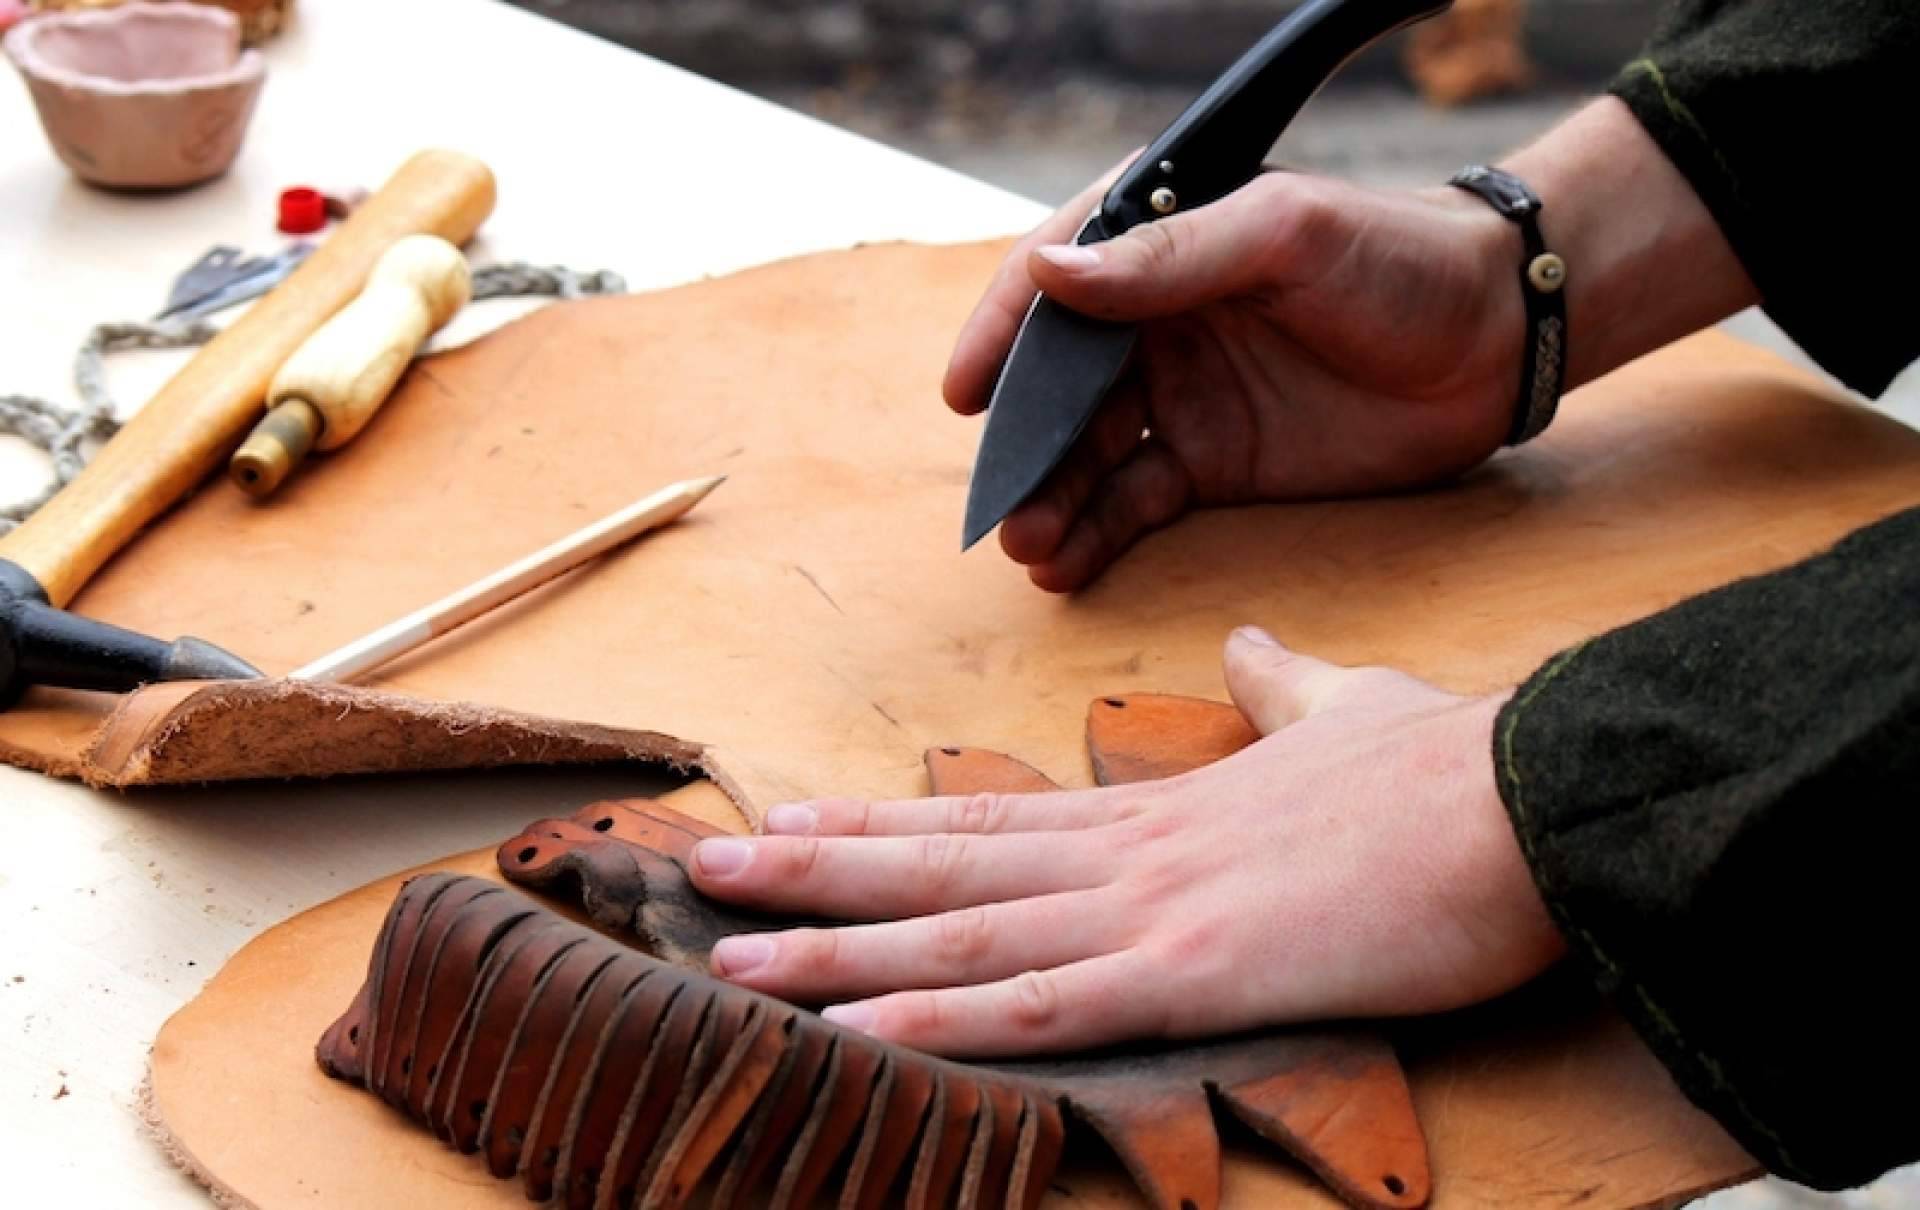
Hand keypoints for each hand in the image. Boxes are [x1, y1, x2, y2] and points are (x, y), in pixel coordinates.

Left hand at [688, 627, 1566, 1058]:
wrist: (1534, 789)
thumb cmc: (1451, 767)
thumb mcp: (1345, 711)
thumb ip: (1278, 685)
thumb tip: (1248, 648)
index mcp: (1158, 809)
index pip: (987, 812)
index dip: (882, 822)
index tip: (794, 817)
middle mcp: (1128, 852)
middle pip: (942, 862)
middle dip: (815, 871)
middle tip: (698, 868)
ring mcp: (1154, 909)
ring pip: (963, 933)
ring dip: (840, 950)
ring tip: (730, 952)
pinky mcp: (1199, 973)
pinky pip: (1046, 1009)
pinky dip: (942, 1025)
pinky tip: (858, 1035)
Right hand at [944, 160, 1526, 592]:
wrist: (1501, 339)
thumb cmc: (1402, 261)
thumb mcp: (1285, 239)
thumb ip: (1169, 260)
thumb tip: (1051, 273)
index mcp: (1163, 243)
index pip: (1057, 287)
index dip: (1003, 338)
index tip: (965, 394)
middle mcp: (1158, 321)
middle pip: (1062, 387)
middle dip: (1025, 447)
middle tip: (1000, 502)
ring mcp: (1183, 397)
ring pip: (1089, 454)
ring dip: (1051, 499)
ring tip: (1030, 546)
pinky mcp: (1215, 464)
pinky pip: (1135, 502)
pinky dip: (1096, 534)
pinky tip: (1066, 563)